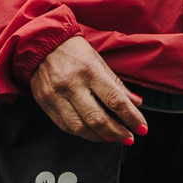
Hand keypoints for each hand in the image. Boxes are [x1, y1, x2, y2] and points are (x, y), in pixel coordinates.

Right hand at [29, 36, 146, 142]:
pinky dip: (82, 133)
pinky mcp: (45, 103)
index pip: (115, 100)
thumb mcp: (99, 61)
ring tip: (112, 137)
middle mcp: (71, 85)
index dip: (131, 117)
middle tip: (128, 138)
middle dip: (117, 133)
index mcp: (89, 71)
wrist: (41, 44)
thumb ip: (117, 84)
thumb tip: (136, 103)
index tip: (142, 128)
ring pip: (80, 128)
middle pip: (97, 119)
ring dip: (100, 137)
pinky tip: (93, 133)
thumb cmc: (74, 51)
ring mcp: (55, 96)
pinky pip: (65, 126)